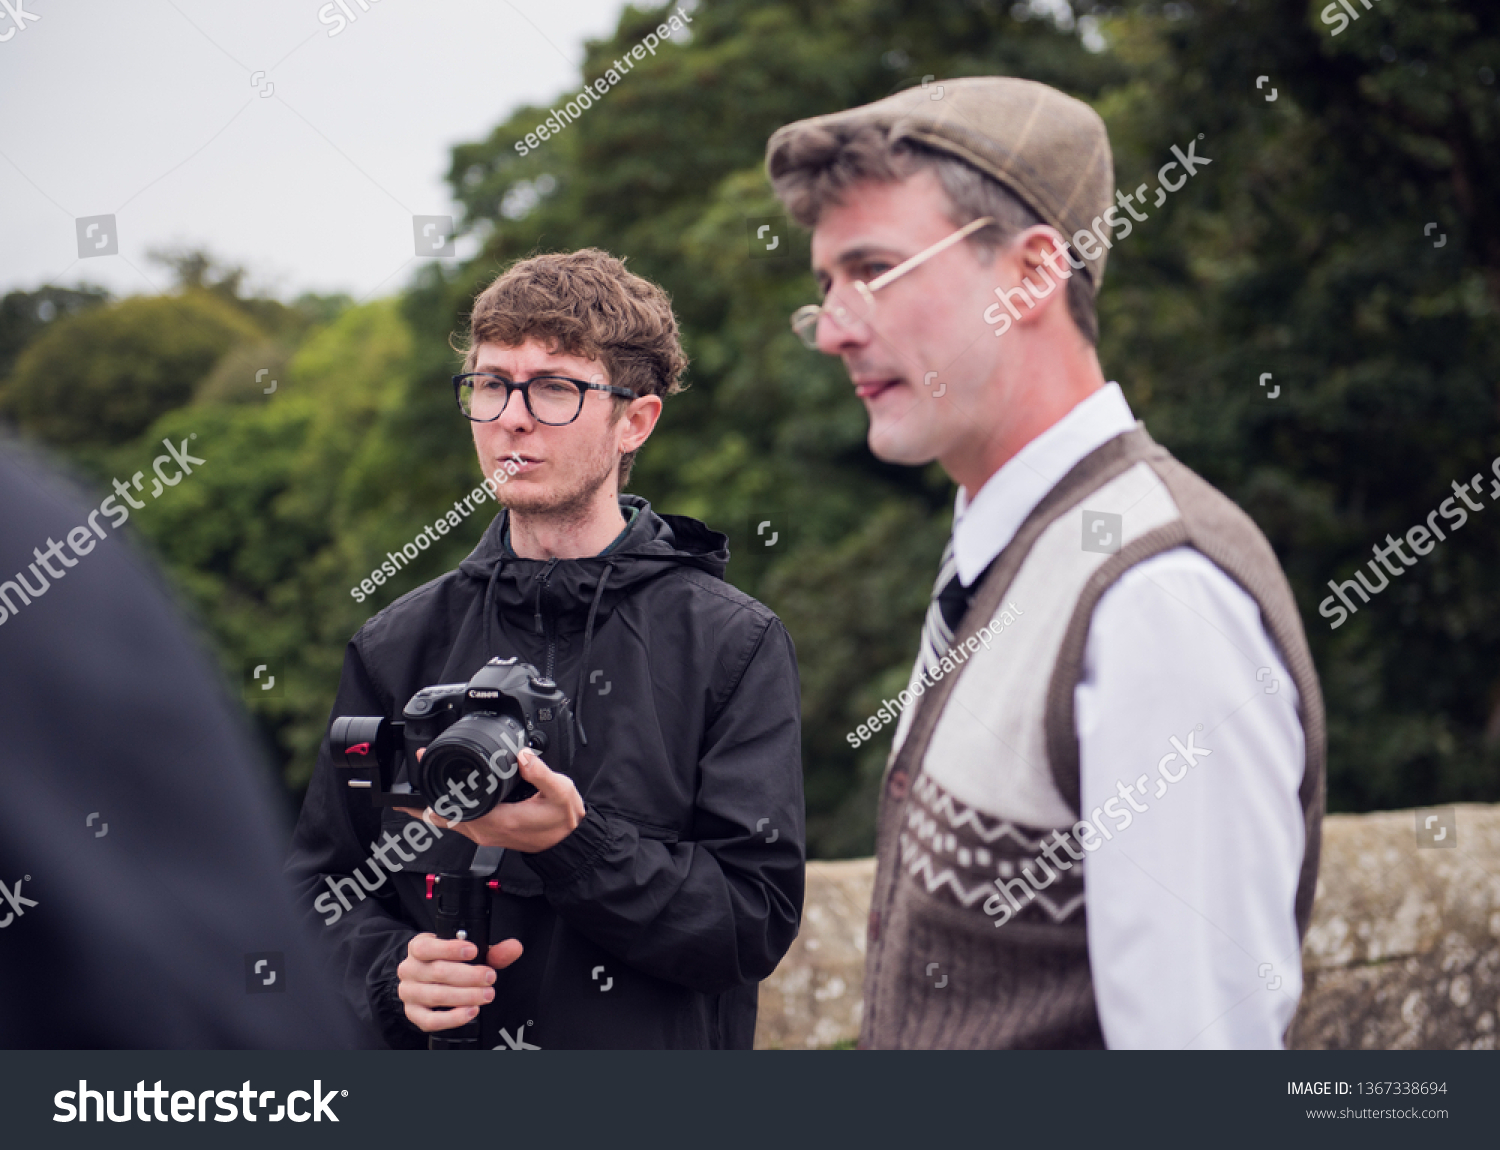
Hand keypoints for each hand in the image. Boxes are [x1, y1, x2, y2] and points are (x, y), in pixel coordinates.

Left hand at [396, 747, 584, 852]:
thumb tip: (521, 756)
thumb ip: (540, 773)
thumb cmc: (563, 821)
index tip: (424, 767)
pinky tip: (441, 799)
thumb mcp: (560, 791)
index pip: (454, 808)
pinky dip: (445, 811)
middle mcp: (485, 831)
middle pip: (442, 817)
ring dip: (432, 805)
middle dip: (423, 797)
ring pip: (447, 822)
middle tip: (415, 771)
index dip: (434, 790)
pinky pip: (457, 824)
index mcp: (498, 820)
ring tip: (418, 785)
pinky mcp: (488, 834)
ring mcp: (485, 835)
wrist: (568, 843)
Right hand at [397, 933, 522, 1032]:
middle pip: (437, 972)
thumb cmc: (448, 963)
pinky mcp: (413, 1014)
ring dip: (465, 996)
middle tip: (490, 978)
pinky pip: (430, 1020)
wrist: (426, 982)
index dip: (450, 949)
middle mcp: (409, 969)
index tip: (474, 951)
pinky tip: (470, 1012)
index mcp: (419, 947)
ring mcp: (409, 992)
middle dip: (468, 976)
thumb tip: (514, 948)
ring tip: (485, 996)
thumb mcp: (467, 952)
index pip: (427, 947)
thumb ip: (492, 950)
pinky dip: (452, 1018)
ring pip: (436, 996)